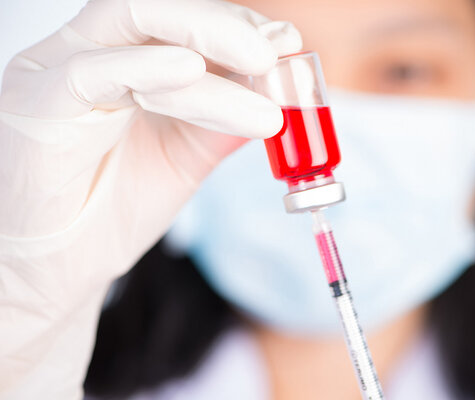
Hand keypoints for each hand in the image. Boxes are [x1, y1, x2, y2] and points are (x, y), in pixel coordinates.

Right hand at [0, 0, 300, 396]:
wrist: (62, 270)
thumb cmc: (113, 211)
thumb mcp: (186, 160)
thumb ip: (224, 125)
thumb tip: (279, 97)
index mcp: (125, 67)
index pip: (182, 26)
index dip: (236, 28)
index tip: (286, 44)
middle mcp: (90, 57)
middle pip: (158, 12)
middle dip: (225, 26)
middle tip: (276, 50)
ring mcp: (58, 74)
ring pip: (135, 30)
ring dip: (206, 43)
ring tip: (262, 68)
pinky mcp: (36, 104)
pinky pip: (91, 72)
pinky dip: (147, 68)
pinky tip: (191, 71)